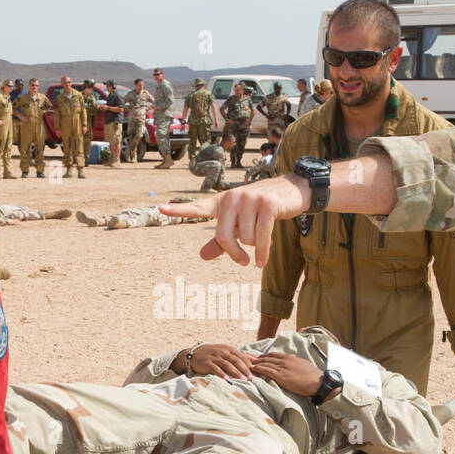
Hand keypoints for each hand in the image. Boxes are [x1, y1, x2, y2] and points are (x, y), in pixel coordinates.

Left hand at [159, 174, 308, 267]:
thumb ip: (221, 241)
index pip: (198, 208)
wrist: (293, 191)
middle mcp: (233, 198)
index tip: (161, 209)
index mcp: (222, 202)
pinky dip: (262, 254)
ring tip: (264, 238)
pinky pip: (261, 237)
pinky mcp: (267, 205)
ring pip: (245, 239)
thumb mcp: (240, 224)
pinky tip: (262, 262)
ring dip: (255, 247)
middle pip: (223, 237)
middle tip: (243, 262)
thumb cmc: (261, 210)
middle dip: (234, 253)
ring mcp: (250, 199)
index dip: (179, 210)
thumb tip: (202, 256)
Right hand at [185, 344, 254, 378]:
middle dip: (245, 370)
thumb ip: (240, 356)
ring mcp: (215, 357)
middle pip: (236, 361)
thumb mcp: (227, 352)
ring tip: (243, 380)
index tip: (256, 372)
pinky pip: (216, 368)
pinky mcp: (207, 362)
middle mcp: (223, 352)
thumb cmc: (214, 354)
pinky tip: (227, 379)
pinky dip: (222, 374)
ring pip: (228, 365)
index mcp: (229, 349)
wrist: (195, 353)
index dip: (249, 364)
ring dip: (236, 373)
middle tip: (251, 378)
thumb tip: (255, 360)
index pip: (242, 357)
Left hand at [250, 353, 323, 395]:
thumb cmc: (313, 375)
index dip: (264, 356)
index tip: (257, 357)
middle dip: (256, 358)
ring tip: (247, 364)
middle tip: (248, 359)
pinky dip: (259, 369)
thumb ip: (294, 363)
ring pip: (265, 363)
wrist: (318, 382)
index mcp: (289, 358)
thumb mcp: (302, 365)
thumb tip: (291, 364)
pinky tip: (253, 369)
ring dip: (255, 363)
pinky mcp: (282, 377)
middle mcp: (285, 361)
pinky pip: (267, 371)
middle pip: (267, 358)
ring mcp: (283, 368)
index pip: (273, 355)